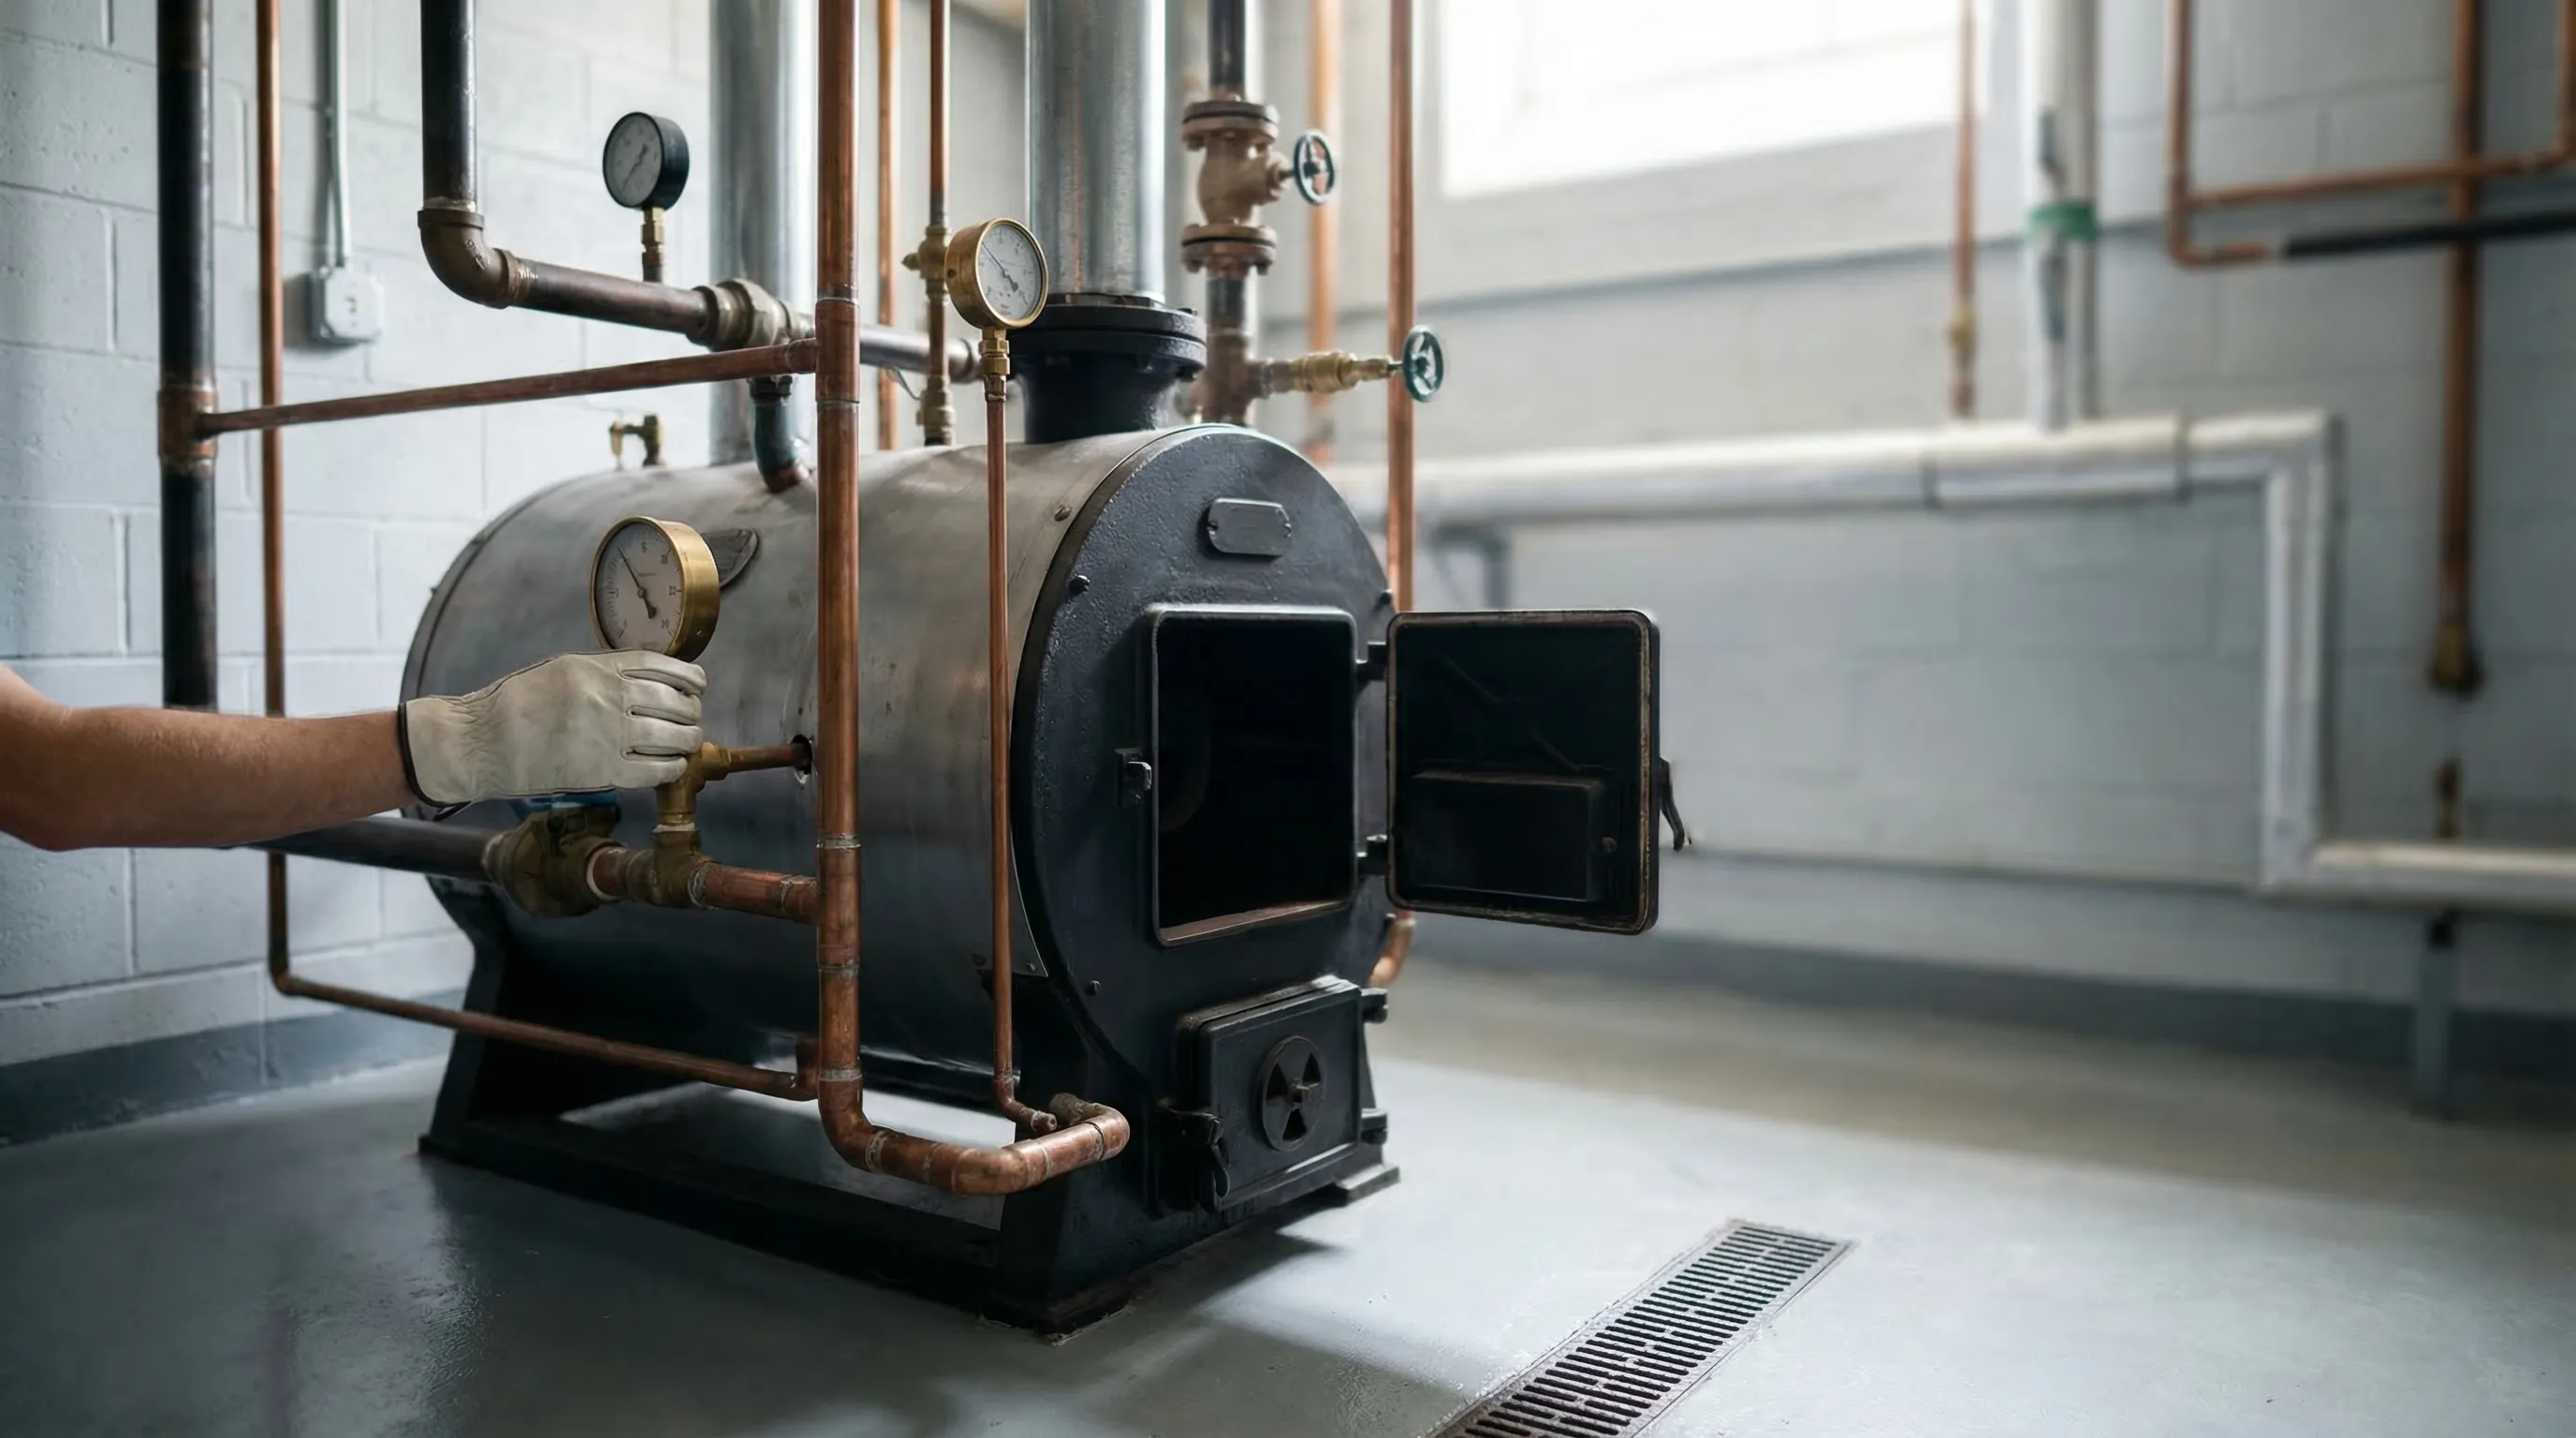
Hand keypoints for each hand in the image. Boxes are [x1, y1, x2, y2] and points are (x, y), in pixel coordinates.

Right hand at [399, 651, 705, 805]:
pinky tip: (672, 766)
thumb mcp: (559, 670)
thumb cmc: (514, 704)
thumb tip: (649, 681)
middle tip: (691, 720)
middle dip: (691, 712)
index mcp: (595, 667)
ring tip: (686, 743)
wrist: (479, 742)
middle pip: (675, 703)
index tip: (698, 686)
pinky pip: (655, 770)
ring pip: (672, 737)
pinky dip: (672, 768)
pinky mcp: (601, 771)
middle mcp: (606, 696)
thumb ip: (604, 672)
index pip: (663, 667)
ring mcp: (606, 734)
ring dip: (687, 741)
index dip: (690, 678)